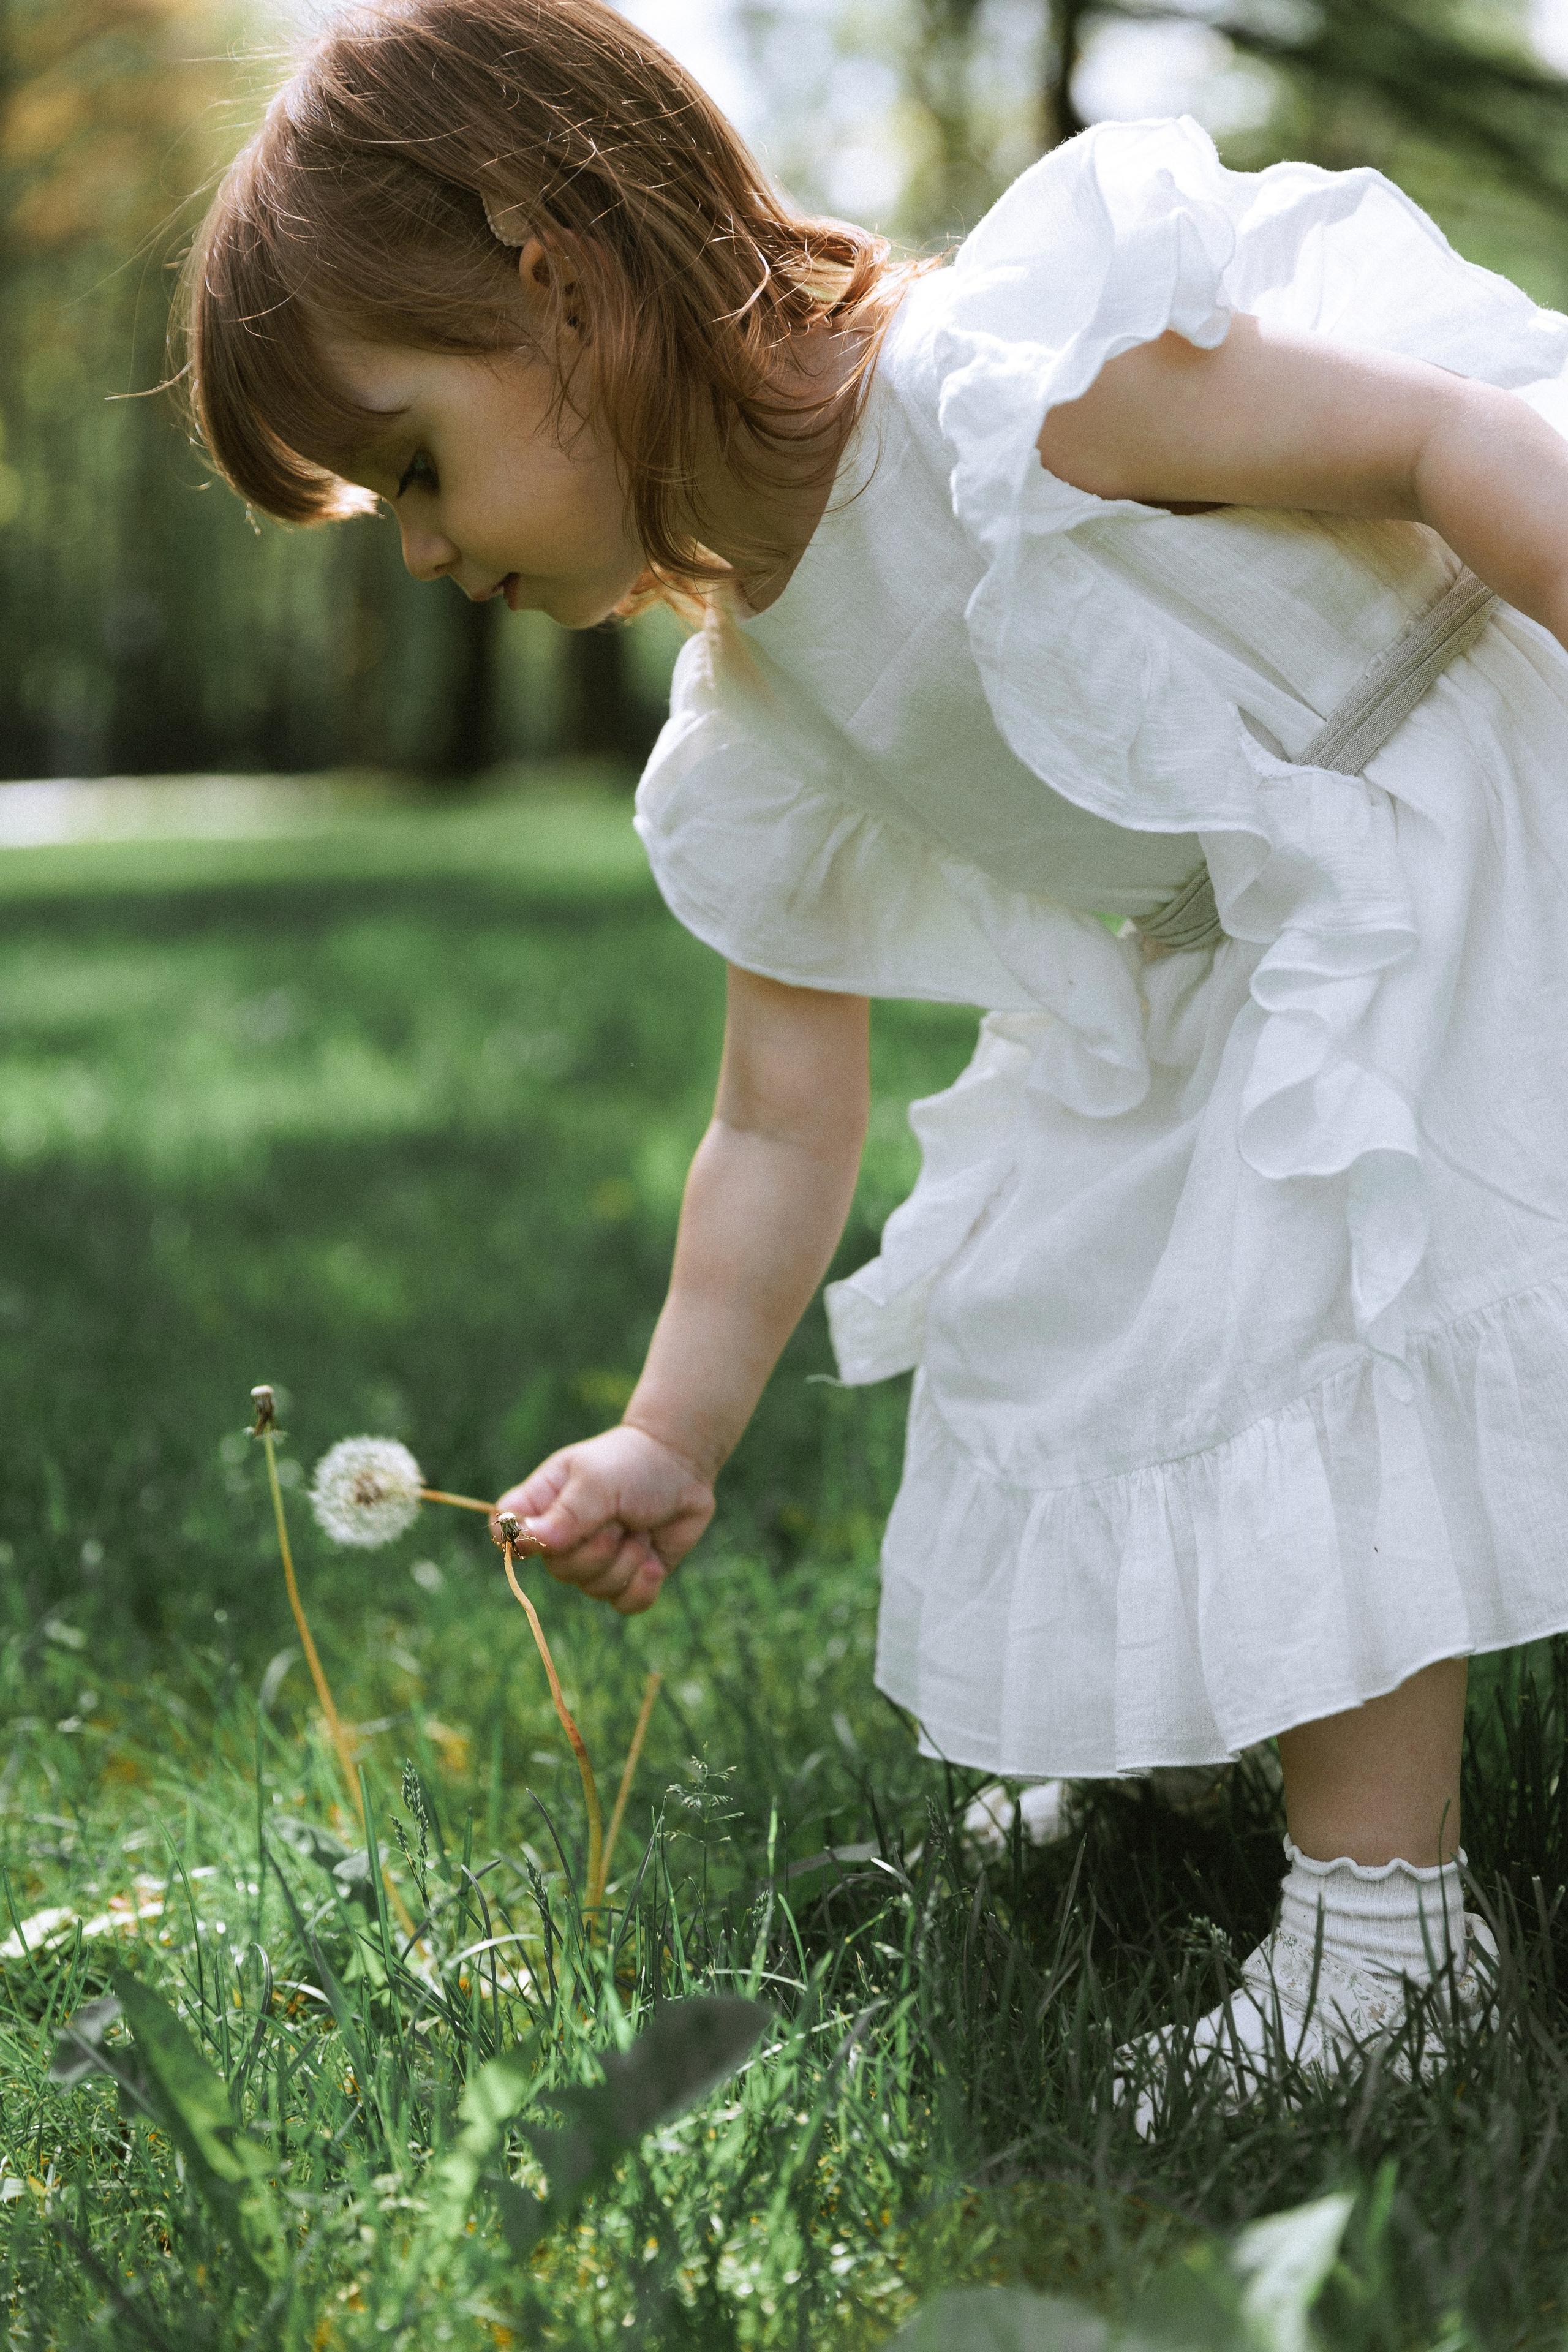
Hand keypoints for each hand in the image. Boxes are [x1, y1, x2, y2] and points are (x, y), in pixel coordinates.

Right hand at [491, 1424, 713, 1615]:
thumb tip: (526, 1542)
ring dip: (627, 1559)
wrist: (681, 1466)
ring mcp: (595, 1561)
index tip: (547, 1533)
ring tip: (639, 1528)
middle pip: (559, 1570)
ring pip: (594, 1589)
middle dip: (598, 1548)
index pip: (504, 1530)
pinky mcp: (627, 1577)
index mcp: (542, 1505)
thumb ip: (566, 1514)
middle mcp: (563, 1537)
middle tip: (619, 1518)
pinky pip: (624, 1604)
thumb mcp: (597, 1482)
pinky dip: (643, 1584)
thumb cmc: (631, 1464)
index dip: (517, 1540)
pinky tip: (653, 1559)